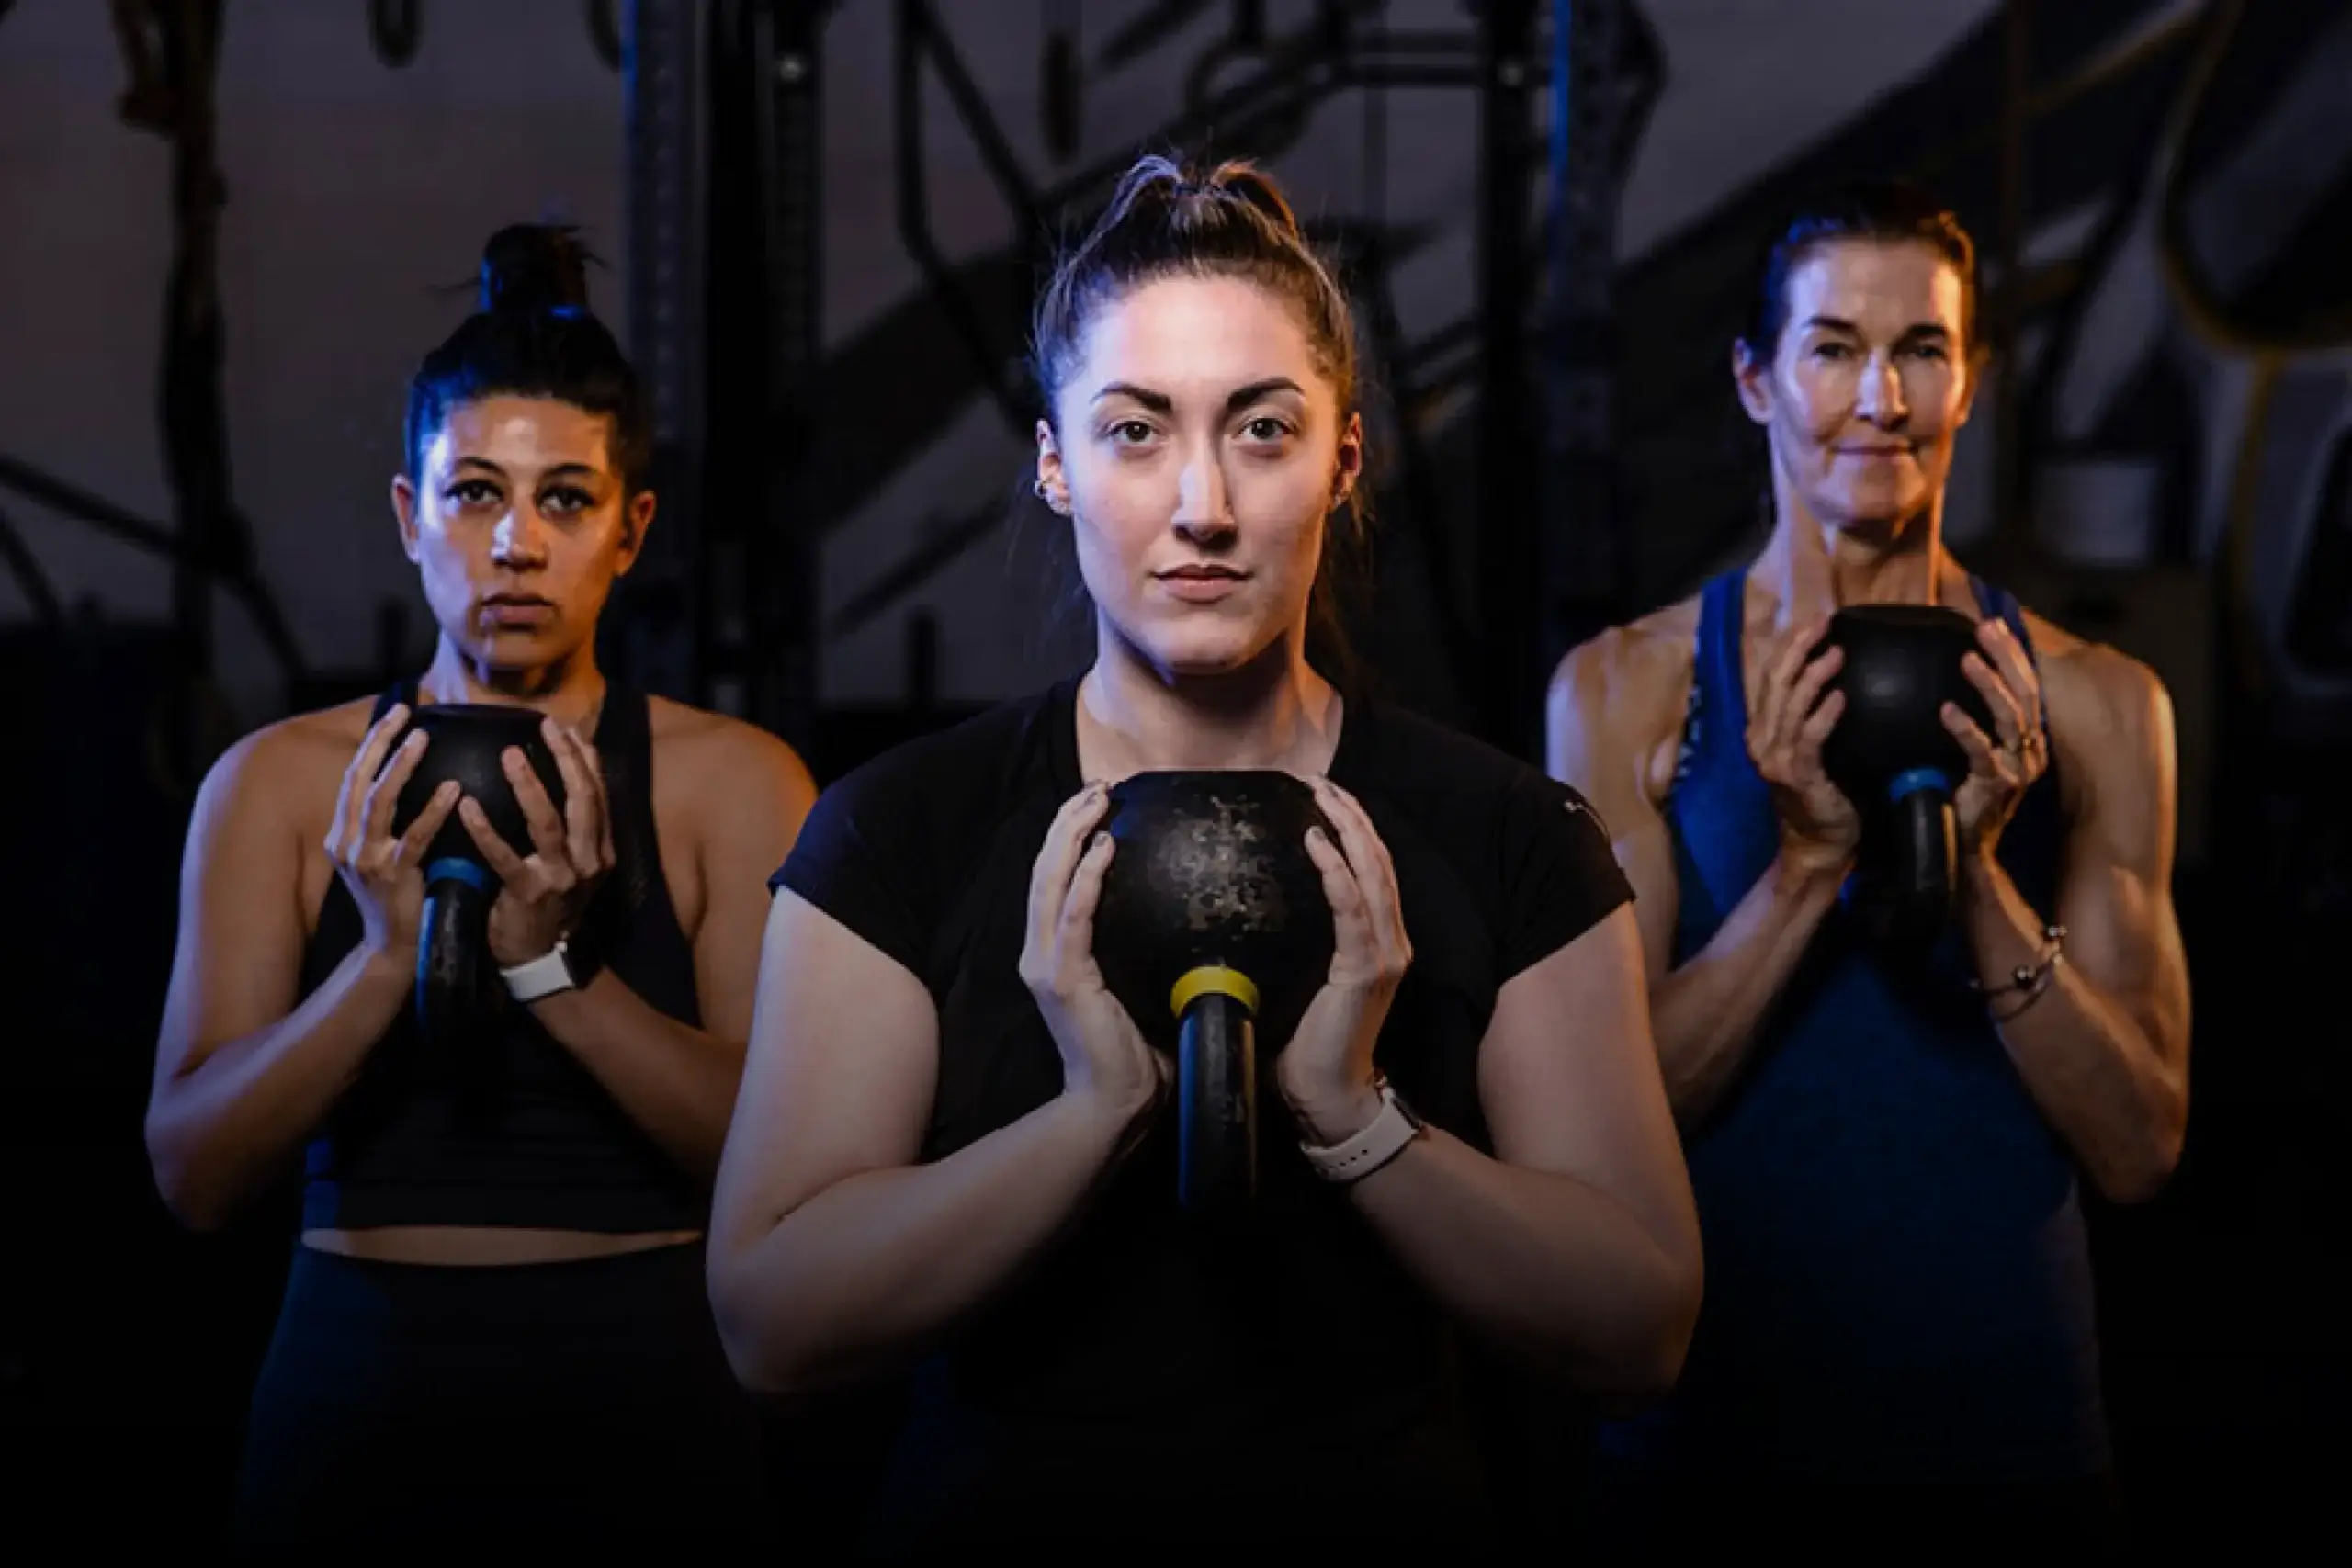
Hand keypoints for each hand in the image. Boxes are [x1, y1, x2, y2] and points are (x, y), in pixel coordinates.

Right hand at [326, 703, 461, 963]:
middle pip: (359, 780)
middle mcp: (345, 843)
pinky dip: (432, 810)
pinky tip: (452, 788)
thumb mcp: (377, 857)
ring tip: (422, 738)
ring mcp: (365, 860)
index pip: (353, 779)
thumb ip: (382, 824)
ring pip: (379, 802)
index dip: (372, 744)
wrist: (390, 950)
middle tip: (404, 711)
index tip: (394, 712)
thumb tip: (401, 781)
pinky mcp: (392, 876)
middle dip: (379, 742)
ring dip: (400, 767)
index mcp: (341, 835)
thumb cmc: (394, 900)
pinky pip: (413, 836)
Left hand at [457, 716, 614, 968]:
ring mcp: (561, 878)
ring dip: (529, 786)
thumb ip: (574, 824)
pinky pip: (505, 857)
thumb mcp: (575, 862)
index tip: (565, 728)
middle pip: (582, 800)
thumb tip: (568, 771)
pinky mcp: (528, 894)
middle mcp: (588, 861)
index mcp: (601, 849)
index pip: (599, 793)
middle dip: (566, 760)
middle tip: (546, 728)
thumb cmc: (549, 901)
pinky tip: (467, 806)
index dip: (585, 758)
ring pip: (548, 823)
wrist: (538, 955)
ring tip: (510, 755)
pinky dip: (485, 830)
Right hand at [1019, 781, 1168, 1130]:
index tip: (1098, 802)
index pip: (1056, 878)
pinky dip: (1088, 877)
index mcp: (1055, 953)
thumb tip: (1187, 913)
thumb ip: (1146, 949)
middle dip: (1069, 820)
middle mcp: (1040, 952)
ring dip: (1074, 834)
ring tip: (1097, 800)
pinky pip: (1076, 916)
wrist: (1114, 1107)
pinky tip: (1106, 846)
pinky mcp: (1063, 980)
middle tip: (1099, 786)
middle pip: (1046, 867)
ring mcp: (1046, 965)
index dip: (1071, 835)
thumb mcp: (1138, 986)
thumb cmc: (1136, 1054)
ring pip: (1051, 881)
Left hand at [1278, 778, 1410, 1144]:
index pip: (1367, 869)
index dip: (1349, 827)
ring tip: (1323, 794)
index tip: (1320, 794)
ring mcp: (1383, 954)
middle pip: (1376, 859)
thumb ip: (1288, 940)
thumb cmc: (1302, 1047)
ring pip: (1371, 872)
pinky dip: (1335, 871)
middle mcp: (1389, 941)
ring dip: (1347, 827)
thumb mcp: (1296, 980)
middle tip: (1319, 778)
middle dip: (1350, 813)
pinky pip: (1352, 908)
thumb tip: (1242, 907)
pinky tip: (1315, 842)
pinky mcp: (1367, 970)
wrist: (1326, 1100)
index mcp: (1373, 942)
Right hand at [1747, 614, 1861, 874]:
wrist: (1819, 842)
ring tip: (1837, 654)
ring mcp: (1775, 760)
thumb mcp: (1808, 749)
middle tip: (1825, 625)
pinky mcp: (1797, 776)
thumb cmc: (1822, 791)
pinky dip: (1824, 714)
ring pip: (1790, 706)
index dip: (1790, 647)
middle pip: (1775, 684)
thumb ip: (1808, 717)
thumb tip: (1833, 676)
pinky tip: (1841, 697)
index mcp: (1760, 731)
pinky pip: (1809, 737)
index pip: (1769, 678)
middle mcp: (1760, 742)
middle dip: (1799, 650)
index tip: (1816, 623)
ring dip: (1814, 676)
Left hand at [1942, 616, 2047, 857]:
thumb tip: (1944, 682)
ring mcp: (2017, 769)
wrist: (1963, 847)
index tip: (1992, 624)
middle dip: (2007, 658)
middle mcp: (2029, 751)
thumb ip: (1970, 721)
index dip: (2011, 654)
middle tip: (1985, 629)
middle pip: (2025, 694)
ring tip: (1967, 658)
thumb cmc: (1961, 796)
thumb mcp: (1970, 753)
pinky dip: (1965, 729)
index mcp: (2025, 739)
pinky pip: (1982, 753)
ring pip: (2010, 718)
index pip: (2025, 686)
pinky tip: (1946, 710)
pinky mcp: (1997, 787)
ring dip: (1989, 685)